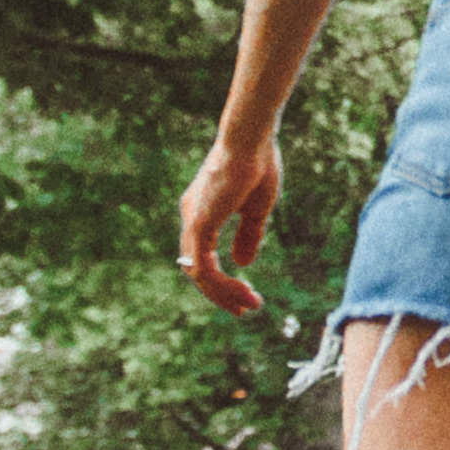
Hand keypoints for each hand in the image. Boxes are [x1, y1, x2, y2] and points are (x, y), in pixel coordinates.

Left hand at [179, 132, 282, 314]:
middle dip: (222, 294)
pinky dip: (221, 284)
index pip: (204, 255)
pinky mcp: (200, 224)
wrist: (251, 139)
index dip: (221, 279)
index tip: (246, 294)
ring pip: (199, 274)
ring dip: (223, 294)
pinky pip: (204, 267)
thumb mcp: (256, 208)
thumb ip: (248, 236)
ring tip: (249, 305)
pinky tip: (242, 290)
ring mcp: (193, 221)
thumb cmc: (257, 164)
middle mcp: (192, 217)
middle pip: (197, 269)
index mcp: (202, 211)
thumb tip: (243, 263)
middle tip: (246, 309)